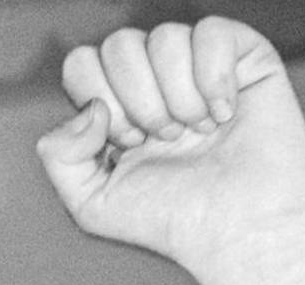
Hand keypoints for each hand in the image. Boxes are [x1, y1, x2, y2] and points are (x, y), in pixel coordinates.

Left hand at [36, 19, 304, 277]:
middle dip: (138, 102)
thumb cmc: (173, 221)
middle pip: (119, 45)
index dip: (100, 100)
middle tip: (165, 140)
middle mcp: (156, 78)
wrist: (237, 232)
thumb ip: (58, 155)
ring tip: (198, 133)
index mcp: (118, 103)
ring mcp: (199, 65)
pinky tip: (226, 115)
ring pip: (165, 37)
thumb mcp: (90, 203)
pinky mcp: (246, 58)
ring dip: (178, 97)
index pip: (83, 63)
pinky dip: (214, 78)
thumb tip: (90, 108)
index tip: (129, 144)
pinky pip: (213, 31)